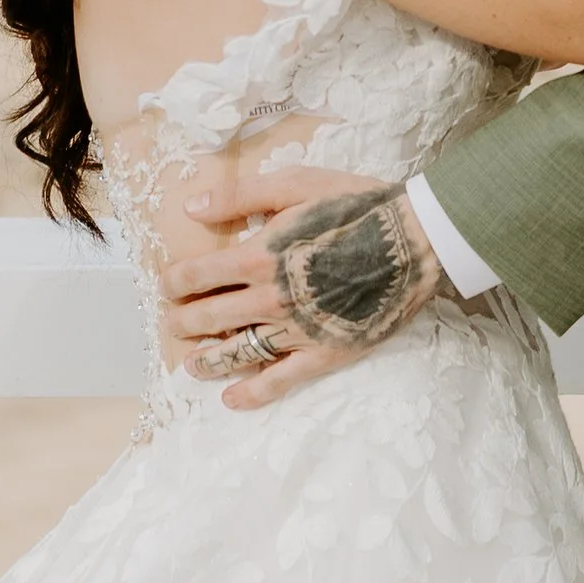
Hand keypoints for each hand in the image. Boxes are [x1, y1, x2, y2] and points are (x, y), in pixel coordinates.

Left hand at [159, 158, 457, 407]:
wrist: (416, 239)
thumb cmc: (357, 205)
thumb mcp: (296, 184)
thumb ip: (241, 196)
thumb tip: (192, 208)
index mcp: (258, 255)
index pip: (197, 276)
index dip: (173, 282)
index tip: (167, 285)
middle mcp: (269, 299)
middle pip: (208, 317)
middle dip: (183, 321)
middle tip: (174, 322)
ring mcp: (296, 331)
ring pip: (237, 353)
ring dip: (207, 361)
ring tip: (191, 365)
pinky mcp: (324, 353)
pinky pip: (280, 381)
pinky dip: (252, 394)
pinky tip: (232, 398)